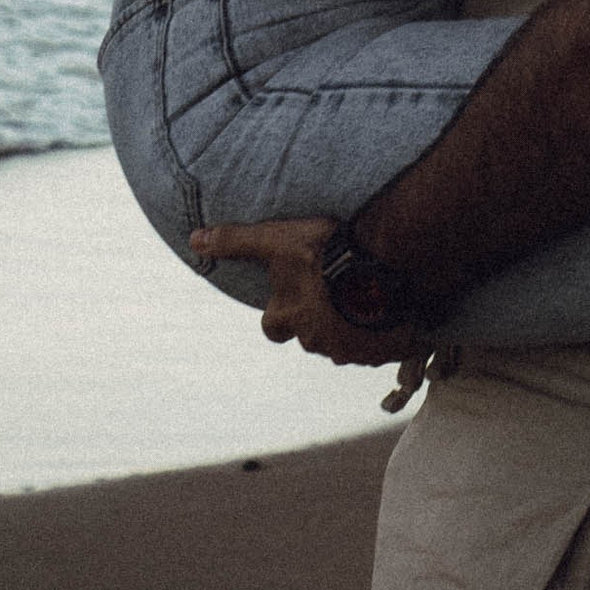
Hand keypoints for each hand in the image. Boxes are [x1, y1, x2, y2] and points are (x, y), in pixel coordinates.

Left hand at [189, 216, 435, 374]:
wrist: (381, 265)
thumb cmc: (324, 250)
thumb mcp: (276, 239)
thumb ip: (236, 241)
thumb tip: (194, 239)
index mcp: (288, 317)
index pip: (273, 327)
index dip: (281, 312)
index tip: (293, 297)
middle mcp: (315, 340)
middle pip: (312, 336)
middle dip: (321, 320)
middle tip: (337, 292)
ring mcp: (351, 349)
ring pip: (347, 344)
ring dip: (354, 326)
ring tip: (369, 297)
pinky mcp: (383, 350)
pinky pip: (382, 347)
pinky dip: (385, 333)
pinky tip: (394, 308)